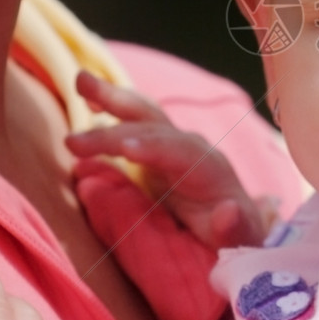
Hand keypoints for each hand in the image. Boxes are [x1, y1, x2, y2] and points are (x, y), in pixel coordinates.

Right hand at [68, 71, 266, 248]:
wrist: (236, 222)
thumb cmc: (237, 234)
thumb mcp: (243, 238)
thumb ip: (236, 228)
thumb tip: (228, 212)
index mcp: (211, 170)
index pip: (181, 154)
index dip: (154, 149)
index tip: (125, 149)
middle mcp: (191, 148)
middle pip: (155, 128)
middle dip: (119, 126)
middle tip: (75, 139)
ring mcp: (171, 144)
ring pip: (142, 115)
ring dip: (112, 98)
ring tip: (81, 81)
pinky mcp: (154, 148)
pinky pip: (132, 123)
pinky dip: (110, 107)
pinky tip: (87, 100)